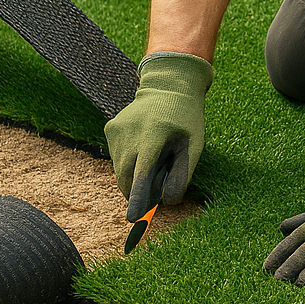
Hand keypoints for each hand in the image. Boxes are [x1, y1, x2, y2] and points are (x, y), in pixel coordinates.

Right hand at [104, 52, 212, 221]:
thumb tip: (167, 202)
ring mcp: (117, 130)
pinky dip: (129, 162)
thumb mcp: (194, 145)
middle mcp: (130, 132)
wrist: (167, 85)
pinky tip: (143, 147)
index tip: (133, 218)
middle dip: (138, 192)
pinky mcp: (109, 129)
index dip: (139, 197)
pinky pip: (117, 157)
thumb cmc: (186, 119)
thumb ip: (183, 174)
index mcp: (154, 135)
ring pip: (120, 170)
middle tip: (155, 192)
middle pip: (127, 177)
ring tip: (153, 159)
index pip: (143, 173)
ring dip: (134, 176)